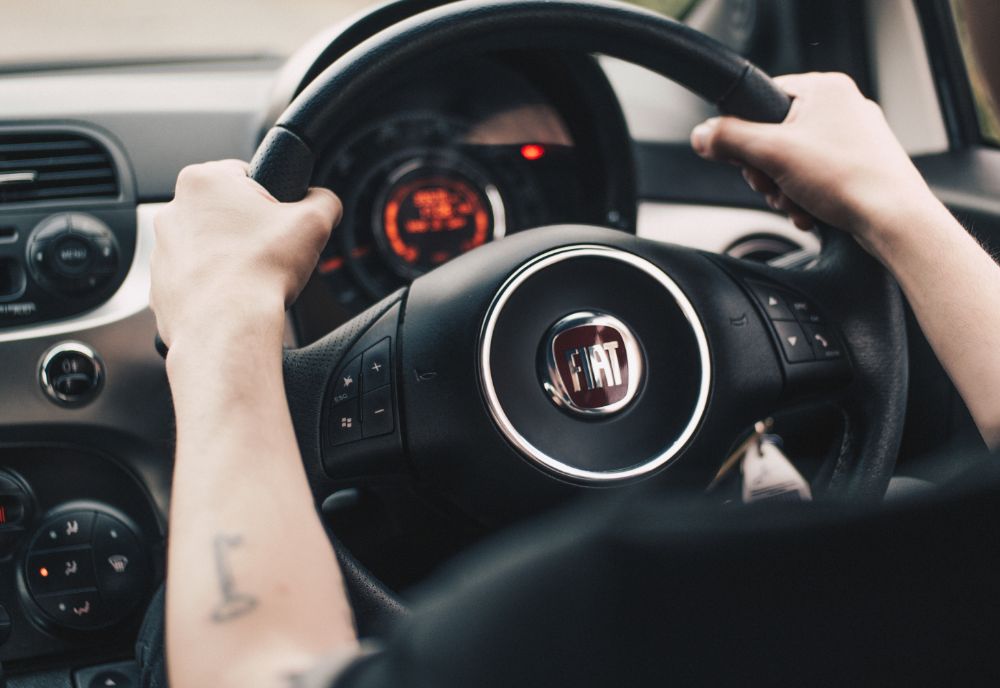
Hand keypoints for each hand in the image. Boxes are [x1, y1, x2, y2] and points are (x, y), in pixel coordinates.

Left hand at [151, 160, 341, 349]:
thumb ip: (324, 199)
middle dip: (250, 229)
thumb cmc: (259, 273)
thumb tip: (323, 200)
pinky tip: (234, 296)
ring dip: (231, 257)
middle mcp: (174, 210)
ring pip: (209, 246)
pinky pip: (195, 279)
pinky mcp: (160, 285)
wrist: (227, 329)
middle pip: (226, 211)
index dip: (273, 199)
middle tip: (273, 252)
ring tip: (254, 277)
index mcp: (203, 181)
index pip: (246, 174)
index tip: (282, 222)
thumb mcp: (314, 222)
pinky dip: (214, 286)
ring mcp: (162, 249)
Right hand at [690, 72, 938, 252]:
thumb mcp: (772, 154)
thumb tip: (702, 134)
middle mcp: (841, 106)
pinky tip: (809, 211)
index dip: (746, 133)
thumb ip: (729, 139)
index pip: (762, 99)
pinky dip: (804, 197)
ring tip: (796, 202)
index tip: (747, 158)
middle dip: (767, 171)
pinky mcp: (857, 165)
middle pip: (774, 135)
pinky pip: (813, 177)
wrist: (892, 219)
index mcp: (824, 89)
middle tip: (774, 185)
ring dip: (783, 189)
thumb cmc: (847, 179)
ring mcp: (852, 137)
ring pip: (792, 161)